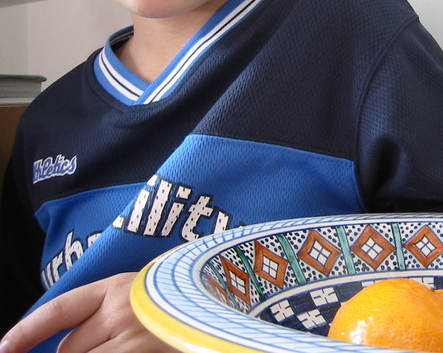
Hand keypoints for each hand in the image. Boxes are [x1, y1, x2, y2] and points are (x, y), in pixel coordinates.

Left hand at [0, 273, 179, 351]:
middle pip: (69, 352)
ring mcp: (137, 340)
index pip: (60, 310)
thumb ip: (105, 314)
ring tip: (122, 346)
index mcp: (118, 287)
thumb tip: (64, 348)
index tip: (4, 349)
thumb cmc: (181, 298)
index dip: (27, 331)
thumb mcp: (141, 296)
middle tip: (101, 346)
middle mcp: (123, 312)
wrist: (230, 300)